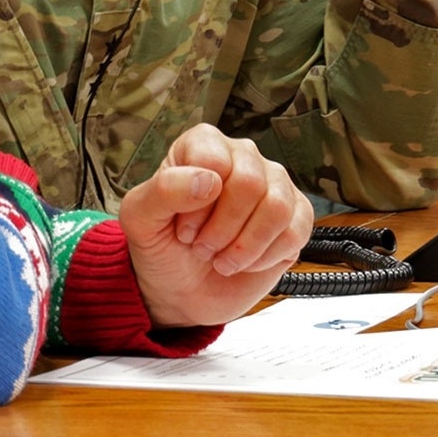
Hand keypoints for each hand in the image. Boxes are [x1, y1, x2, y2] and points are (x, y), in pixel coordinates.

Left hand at [120, 126, 314, 326]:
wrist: (182, 292)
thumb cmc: (161, 247)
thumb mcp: (140, 220)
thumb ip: (163, 191)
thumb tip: (209, 180)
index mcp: (204, 144)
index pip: (214, 161)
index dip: (197, 205)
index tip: (183, 230)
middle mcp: (244, 156)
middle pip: (250, 183)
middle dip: (221, 229)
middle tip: (202, 248)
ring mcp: (275, 184)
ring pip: (277, 207)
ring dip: (244, 246)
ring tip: (222, 258)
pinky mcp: (297, 215)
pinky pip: (296, 231)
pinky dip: (265, 257)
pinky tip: (246, 261)